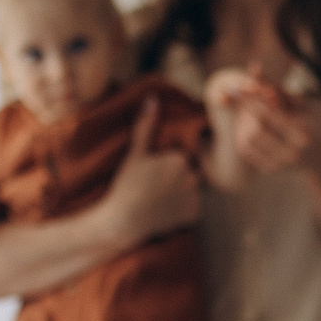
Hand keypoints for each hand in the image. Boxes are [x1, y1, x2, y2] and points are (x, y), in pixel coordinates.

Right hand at [95, 96, 201, 246]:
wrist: (124, 221)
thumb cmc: (127, 185)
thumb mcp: (135, 154)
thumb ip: (146, 127)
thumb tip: (152, 99)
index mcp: (179, 159)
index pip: (183, 156)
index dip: (169, 163)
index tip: (154, 173)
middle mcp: (192, 177)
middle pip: (191, 172)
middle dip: (179, 176)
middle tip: (156, 186)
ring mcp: (195, 197)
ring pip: (194, 189)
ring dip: (184, 192)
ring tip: (161, 198)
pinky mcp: (195, 214)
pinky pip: (195, 207)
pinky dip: (185, 208)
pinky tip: (167, 209)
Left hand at [218, 65, 320, 184]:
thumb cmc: (314, 120)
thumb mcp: (301, 101)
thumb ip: (276, 86)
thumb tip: (253, 67)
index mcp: (304, 132)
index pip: (267, 114)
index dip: (250, 99)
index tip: (238, 87)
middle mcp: (293, 153)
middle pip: (255, 130)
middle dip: (247, 113)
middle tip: (244, 100)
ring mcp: (282, 165)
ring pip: (247, 142)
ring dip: (244, 125)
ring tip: (252, 114)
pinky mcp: (272, 170)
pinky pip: (247, 151)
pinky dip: (245, 136)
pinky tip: (254, 128)